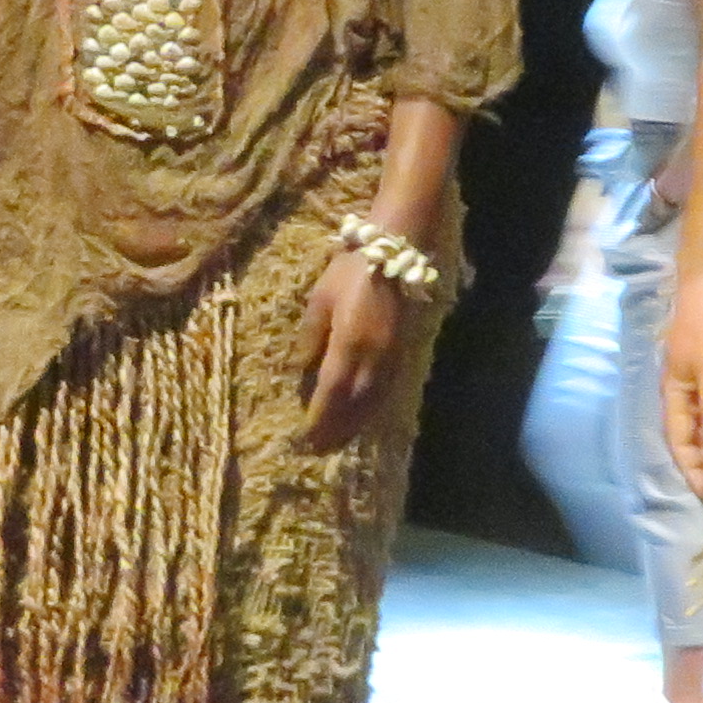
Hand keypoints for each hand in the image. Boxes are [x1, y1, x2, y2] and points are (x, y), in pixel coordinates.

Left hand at [298, 248, 408, 449]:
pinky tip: (365, 417)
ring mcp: (392, 357)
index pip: (332, 392)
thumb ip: (310, 338)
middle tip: (320, 451)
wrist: (397, 251)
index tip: (306, 440)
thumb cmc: (351, 271)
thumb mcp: (320, 300)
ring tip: (340, 442)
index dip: (320, 419)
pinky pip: (387, 390)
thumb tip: (298, 372)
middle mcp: (374, 358)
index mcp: (350, 344)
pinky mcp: (403, 352)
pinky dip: (373, 409)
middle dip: (337, 429)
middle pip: (354, 404)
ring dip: (356, 425)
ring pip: (373, 401)